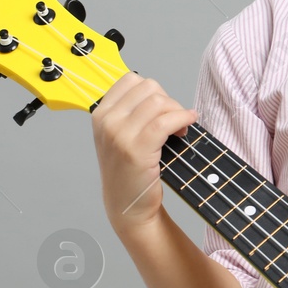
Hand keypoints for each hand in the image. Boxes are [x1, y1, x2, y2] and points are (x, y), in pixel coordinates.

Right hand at [90, 72, 196, 237]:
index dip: (153, 91)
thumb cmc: (128, 171)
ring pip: (158, 102)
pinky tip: (187, 125)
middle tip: (174, 119)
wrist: (127, 206)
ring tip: (180, 127)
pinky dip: (182, 118)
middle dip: (168, 100)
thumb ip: (130, 112)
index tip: (162, 108)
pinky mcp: (136, 149)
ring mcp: (119, 135)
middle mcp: (106, 122)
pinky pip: (165, 121)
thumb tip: (159, 94)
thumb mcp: (119, 136)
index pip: (131, 80)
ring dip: (177, 110)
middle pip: (148, 87)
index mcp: (100, 114)